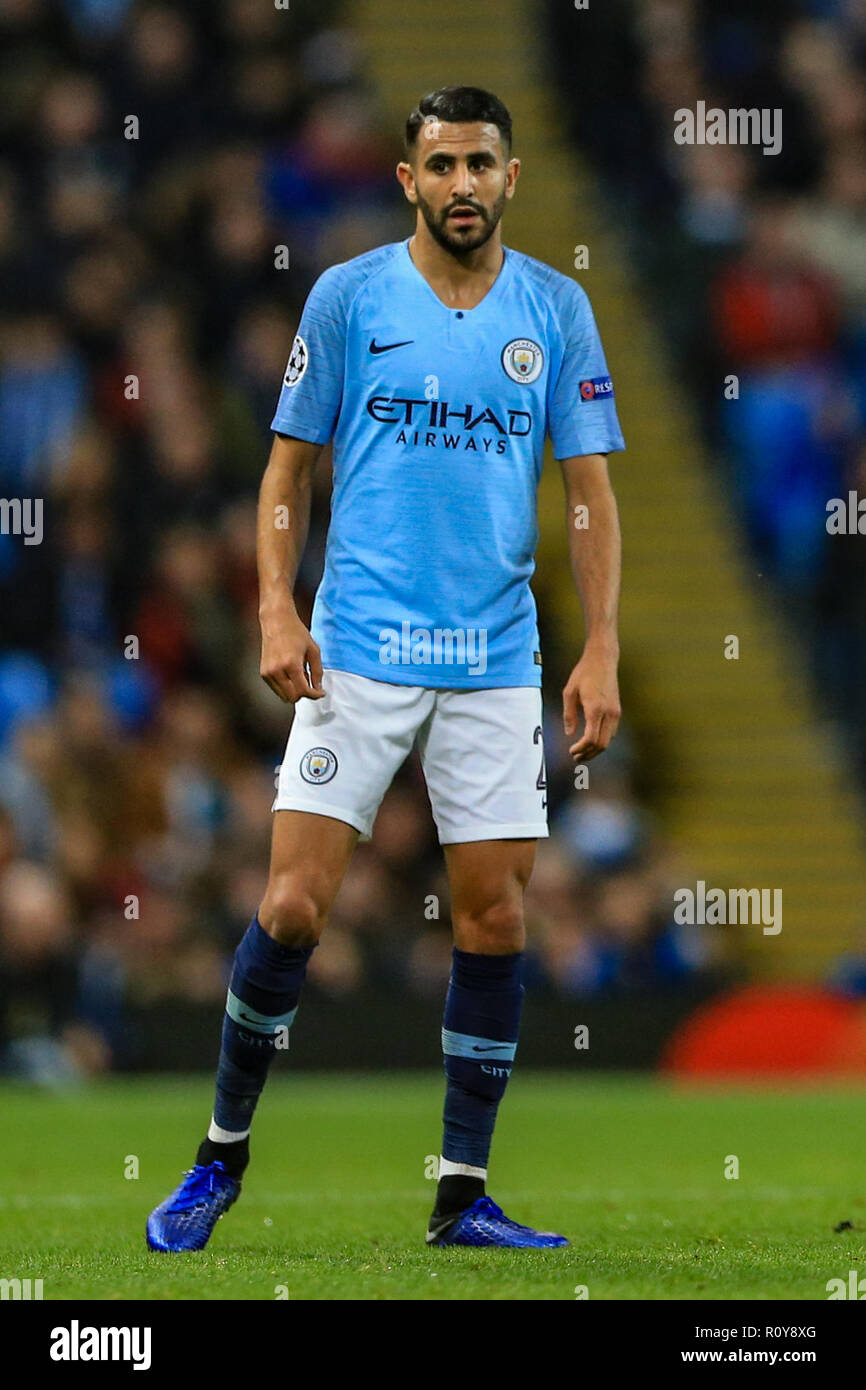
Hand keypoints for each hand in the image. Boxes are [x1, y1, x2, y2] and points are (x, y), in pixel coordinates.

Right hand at [259, 604, 323, 702]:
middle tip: (310, 681)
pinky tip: (291, 673)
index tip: (321, 693)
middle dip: (304, 693)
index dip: (315, 695)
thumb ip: (318, 671)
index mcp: (291, 664)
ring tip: (300, 675)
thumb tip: (318, 688)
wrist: (276, 620)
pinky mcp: (263, 673)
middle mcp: (277, 670)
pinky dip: (286, 686)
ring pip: (284, 696)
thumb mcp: (313, 650)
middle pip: (292, 697)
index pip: (303, 691)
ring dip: (295, 691)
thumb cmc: (295, 632)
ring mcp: (268, 672)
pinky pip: (277, 689)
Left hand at [563, 644, 620, 761]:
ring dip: (595, 749)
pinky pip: (612, 732)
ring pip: (609, 740)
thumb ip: (568, 714)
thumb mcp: (569, 692)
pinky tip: (592, 740)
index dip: (581, 749)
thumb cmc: (584, 673)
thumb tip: (569, 733)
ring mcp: (615, 712)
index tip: (571, 751)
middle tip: (576, 758)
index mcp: (595, 709)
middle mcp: (608, 713)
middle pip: (602, 744)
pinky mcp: (617, 710)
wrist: (603, 659)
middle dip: (589, 754)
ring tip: (582, 752)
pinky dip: (602, 740)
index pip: (591, 738)